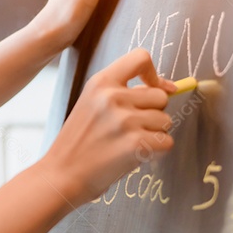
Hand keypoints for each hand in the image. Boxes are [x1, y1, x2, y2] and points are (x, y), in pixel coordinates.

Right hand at [37, 48, 175, 213]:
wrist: (61, 174)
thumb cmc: (79, 141)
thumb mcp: (92, 104)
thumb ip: (124, 92)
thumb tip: (170, 88)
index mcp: (100, 82)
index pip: (140, 58)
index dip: (153, 74)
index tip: (152, 88)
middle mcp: (113, 97)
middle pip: (160, 96)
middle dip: (153, 113)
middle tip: (130, 128)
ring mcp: (125, 120)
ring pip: (166, 121)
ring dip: (154, 134)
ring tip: (128, 142)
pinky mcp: (136, 144)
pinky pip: (167, 142)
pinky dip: (156, 152)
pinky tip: (134, 155)